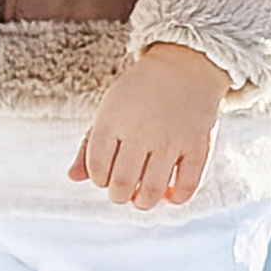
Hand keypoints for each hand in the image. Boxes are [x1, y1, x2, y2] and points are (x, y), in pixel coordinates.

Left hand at [70, 42, 230, 208]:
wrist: (183, 68)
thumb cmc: (138, 94)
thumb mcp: (108, 111)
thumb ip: (89, 145)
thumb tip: (72, 178)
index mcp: (112, 120)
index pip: (97, 167)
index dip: (99, 179)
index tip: (105, 178)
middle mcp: (140, 132)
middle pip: (123, 183)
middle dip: (119, 195)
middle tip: (122, 193)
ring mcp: (170, 140)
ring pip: (152, 190)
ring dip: (144, 202)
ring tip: (142, 200)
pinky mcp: (197, 147)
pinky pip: (187, 185)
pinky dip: (177, 198)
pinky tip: (170, 195)